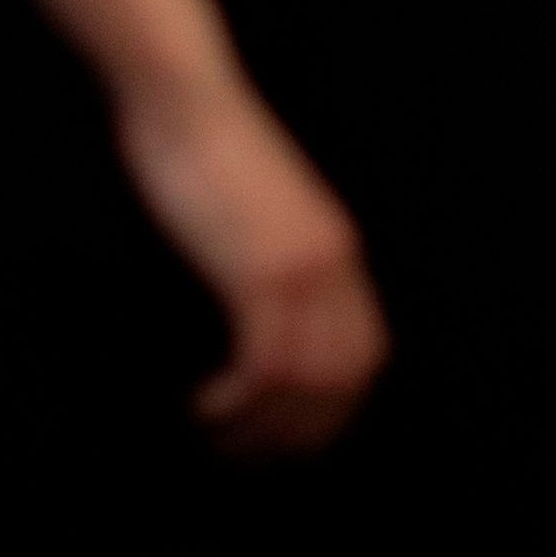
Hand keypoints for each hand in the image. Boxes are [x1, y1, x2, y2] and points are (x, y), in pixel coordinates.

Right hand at [118, 72, 384, 457]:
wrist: (189, 101)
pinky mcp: (259, 273)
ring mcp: (301, 269)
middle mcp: (334, 264)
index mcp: (339, 248)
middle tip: (246, 455)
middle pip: (345, 380)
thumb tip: (257, 306)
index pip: (365, 353)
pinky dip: (238, 402)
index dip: (333, 408)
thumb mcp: (259, 213)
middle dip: (299, 433)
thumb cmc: (207, 151)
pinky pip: (267, 366)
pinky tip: (205, 405)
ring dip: (261, 427)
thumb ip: (273, 256)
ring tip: (216, 435)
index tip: (285, 434)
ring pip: (307, 384)